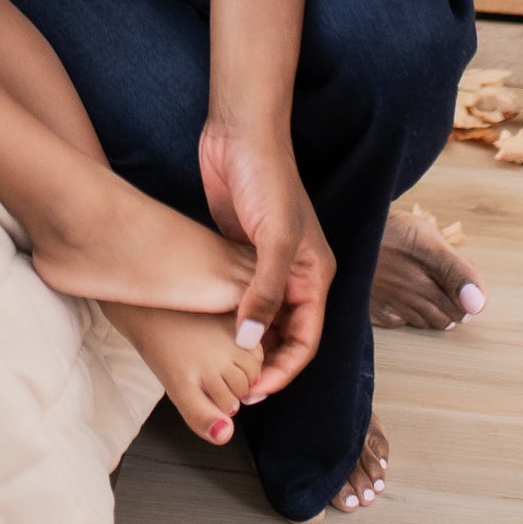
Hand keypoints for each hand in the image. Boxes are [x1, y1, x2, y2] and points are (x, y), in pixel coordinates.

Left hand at [198, 119, 332, 401]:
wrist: (239, 133)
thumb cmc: (266, 178)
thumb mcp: (272, 238)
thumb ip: (264, 292)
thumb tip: (251, 342)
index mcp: (314, 273)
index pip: (305, 340)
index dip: (282, 370)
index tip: (253, 390)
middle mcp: (295, 273)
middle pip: (284, 335)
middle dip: (264, 363)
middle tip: (233, 388)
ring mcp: (267, 263)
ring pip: (261, 317)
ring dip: (246, 342)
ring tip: (219, 367)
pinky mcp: (240, 251)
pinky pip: (239, 295)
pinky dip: (229, 316)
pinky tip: (208, 330)